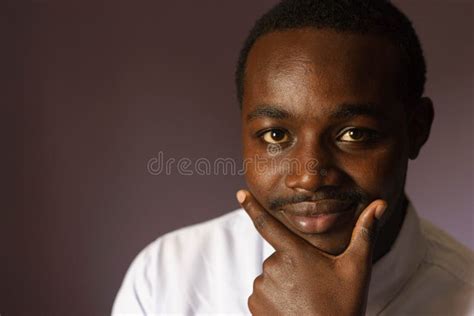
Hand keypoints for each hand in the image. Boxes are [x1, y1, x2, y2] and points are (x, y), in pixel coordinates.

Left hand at [236, 190, 386, 315]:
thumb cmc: (344, 306)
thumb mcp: (357, 269)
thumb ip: (365, 233)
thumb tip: (380, 204)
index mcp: (295, 253)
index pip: (267, 223)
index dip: (252, 206)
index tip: (240, 193)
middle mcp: (273, 267)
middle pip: (280, 257)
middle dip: (294, 266)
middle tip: (314, 285)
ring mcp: (262, 287)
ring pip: (272, 276)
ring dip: (284, 284)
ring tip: (305, 300)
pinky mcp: (254, 305)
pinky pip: (263, 293)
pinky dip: (275, 299)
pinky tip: (292, 310)